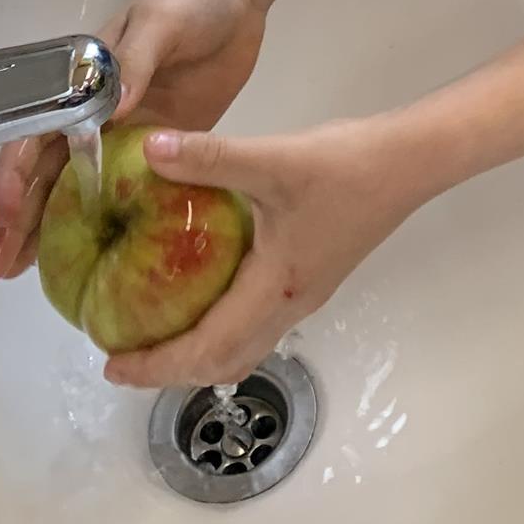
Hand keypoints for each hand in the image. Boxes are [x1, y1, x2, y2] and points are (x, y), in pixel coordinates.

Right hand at [0, 0, 266, 281]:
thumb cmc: (192, 0)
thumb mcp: (161, 23)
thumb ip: (136, 61)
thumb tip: (112, 107)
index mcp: (81, 80)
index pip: (36, 131)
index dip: (16, 173)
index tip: (6, 213)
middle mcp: (93, 113)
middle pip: (45, 171)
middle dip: (16, 219)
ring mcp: (123, 134)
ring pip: (76, 191)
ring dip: (46, 231)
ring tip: (16, 275)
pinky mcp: (158, 148)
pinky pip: (125, 194)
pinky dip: (103, 226)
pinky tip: (91, 259)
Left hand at [99, 119, 423, 390]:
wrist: (410, 161)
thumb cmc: (347, 167)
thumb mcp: (273, 159)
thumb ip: (210, 158)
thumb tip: (150, 153)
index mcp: (275, 289)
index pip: (207, 348)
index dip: (157, 365)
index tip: (114, 367)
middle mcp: (289, 304)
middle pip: (224, 362)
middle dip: (171, 370)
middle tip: (125, 359)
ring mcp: (304, 293)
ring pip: (243, 346)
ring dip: (198, 353)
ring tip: (157, 335)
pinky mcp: (312, 274)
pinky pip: (256, 321)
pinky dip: (220, 326)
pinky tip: (203, 290)